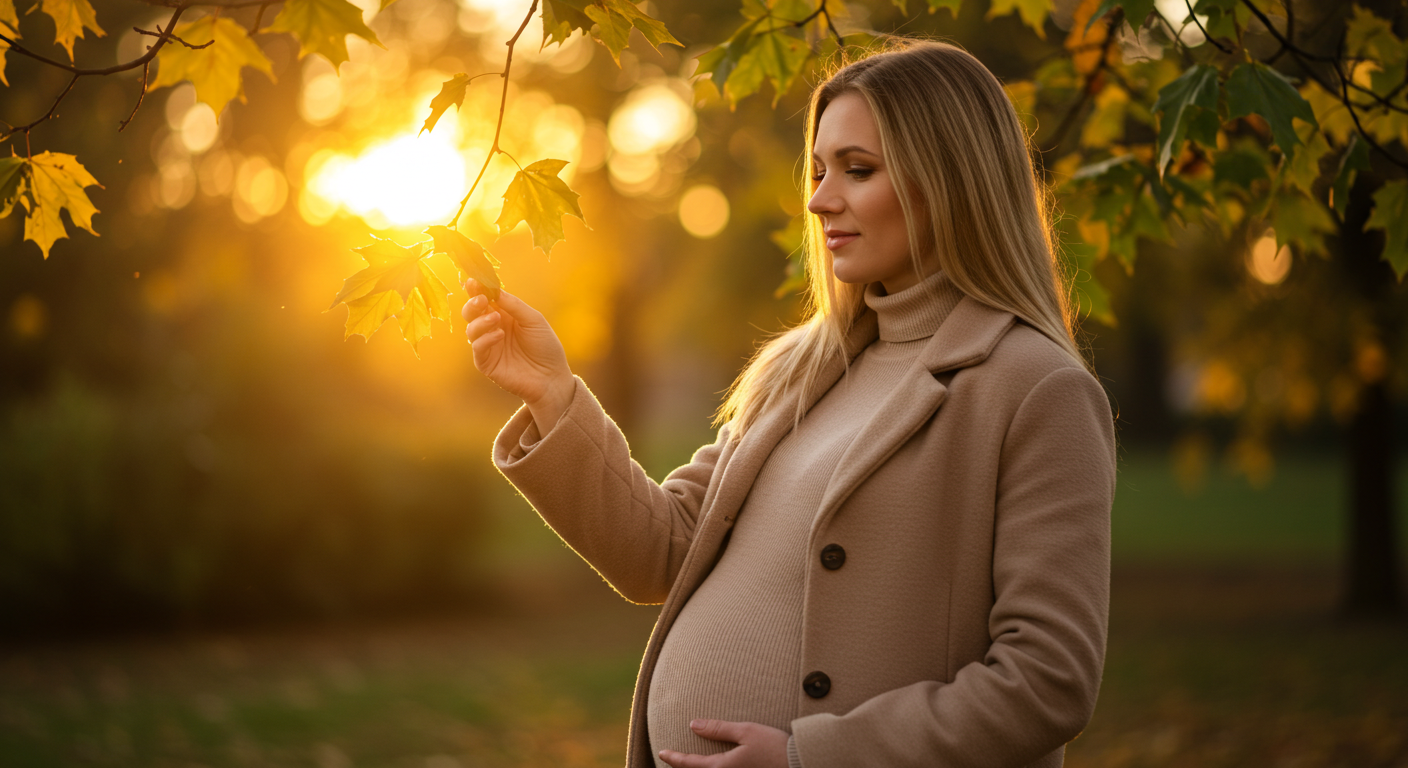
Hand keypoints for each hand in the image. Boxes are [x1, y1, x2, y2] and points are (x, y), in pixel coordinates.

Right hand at [461, 279, 574, 430]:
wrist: (552, 377)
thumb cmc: (545, 346)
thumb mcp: (533, 320)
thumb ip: (514, 305)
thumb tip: (494, 291)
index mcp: (503, 315)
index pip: (484, 299)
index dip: (477, 289)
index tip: (473, 280)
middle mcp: (492, 328)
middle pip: (471, 313)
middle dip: (473, 304)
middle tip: (481, 299)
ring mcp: (488, 346)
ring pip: (470, 329)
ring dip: (480, 321)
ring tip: (496, 318)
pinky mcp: (486, 363)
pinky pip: (477, 348)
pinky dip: (485, 339)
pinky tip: (499, 335)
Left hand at [657, 720, 789, 767]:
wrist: (800, 763)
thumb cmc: (774, 746)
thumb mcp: (746, 731)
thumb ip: (718, 729)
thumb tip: (693, 725)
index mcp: (722, 767)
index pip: (690, 764)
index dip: (674, 758)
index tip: (661, 753)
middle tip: (670, 760)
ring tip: (690, 764)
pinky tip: (715, 765)